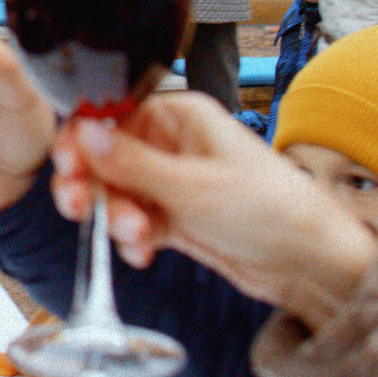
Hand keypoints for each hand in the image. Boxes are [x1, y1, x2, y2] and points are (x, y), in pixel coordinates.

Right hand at [56, 95, 377, 327]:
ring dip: (117, 217)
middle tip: (78, 207)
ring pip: (117, 193)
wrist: (309, 262)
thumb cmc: (271, 208)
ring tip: (138, 236)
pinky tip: (145, 252)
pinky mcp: (176, 217)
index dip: (83, 139)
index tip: (68, 166)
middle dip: (92, 184)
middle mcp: (173, 143)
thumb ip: (133, 163)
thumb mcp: (194, 186)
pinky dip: (132, 239)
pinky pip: (135, 222)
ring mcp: (173, 181)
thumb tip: (84, 131)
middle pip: (106, 156)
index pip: (112, 114)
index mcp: (181, 115)